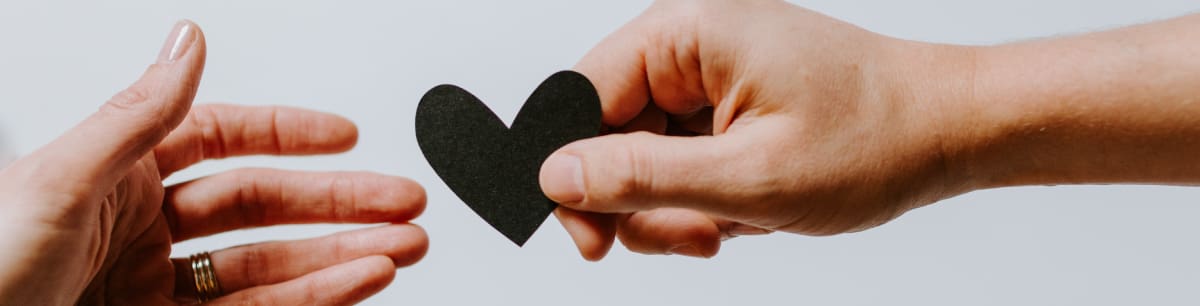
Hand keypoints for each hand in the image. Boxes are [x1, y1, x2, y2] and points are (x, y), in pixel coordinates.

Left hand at [0, 21, 427, 304]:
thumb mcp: (59, 179)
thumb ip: (138, 114)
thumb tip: (188, 41)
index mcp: (116, 174)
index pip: (220, 141)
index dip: (287, 135)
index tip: (345, 137)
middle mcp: (142, 229)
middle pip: (263, 207)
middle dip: (339, 204)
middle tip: (401, 203)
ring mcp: (158, 289)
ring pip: (270, 267)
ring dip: (341, 256)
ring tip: (399, 249)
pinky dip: (314, 299)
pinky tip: (354, 283)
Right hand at [540, 0, 975, 258]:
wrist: (952, 131)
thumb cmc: (874, 139)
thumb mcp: (749, 176)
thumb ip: (642, 177)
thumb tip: (555, 176)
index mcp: (685, 35)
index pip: (577, 98)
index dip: (570, 175)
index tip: (591, 241)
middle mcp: (689, 46)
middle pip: (605, 135)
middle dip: (639, 203)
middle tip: (692, 239)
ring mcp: (707, 77)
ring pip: (641, 158)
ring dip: (675, 209)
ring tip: (730, 227)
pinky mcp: (725, 106)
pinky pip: (678, 161)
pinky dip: (701, 200)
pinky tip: (745, 213)